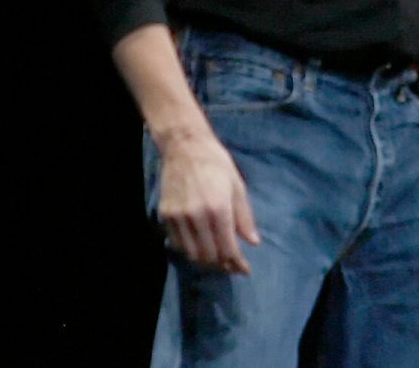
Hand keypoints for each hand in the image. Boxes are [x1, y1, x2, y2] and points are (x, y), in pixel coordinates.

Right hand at [154, 127, 259, 273]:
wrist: (185, 148)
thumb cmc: (217, 164)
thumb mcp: (238, 187)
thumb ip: (244, 217)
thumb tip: (253, 242)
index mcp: (219, 209)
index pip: (228, 248)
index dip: (237, 263)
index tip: (244, 270)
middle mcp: (197, 216)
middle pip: (210, 255)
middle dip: (223, 265)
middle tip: (232, 266)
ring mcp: (178, 218)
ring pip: (192, 254)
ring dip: (206, 262)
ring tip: (218, 261)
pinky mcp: (165, 216)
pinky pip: (177, 244)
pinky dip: (189, 251)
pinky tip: (200, 248)